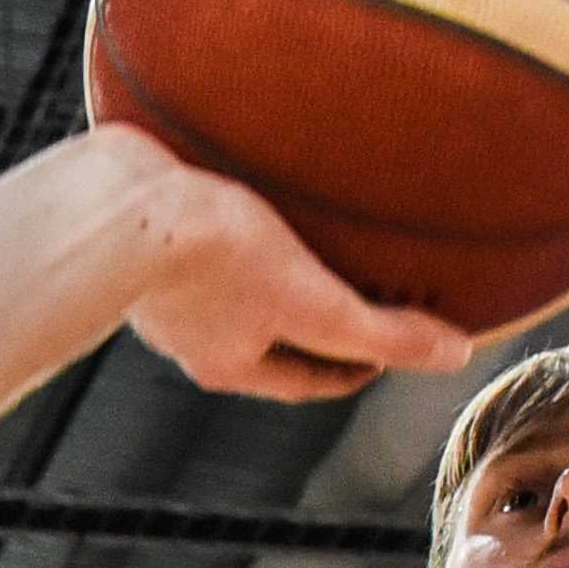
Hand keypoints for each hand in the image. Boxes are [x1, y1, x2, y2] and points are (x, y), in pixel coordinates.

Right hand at [109, 143, 468, 399]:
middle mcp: (190, 332)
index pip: (309, 379)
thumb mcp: (311, 299)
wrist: (112, 203)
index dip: (356, 366)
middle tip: (354, 291)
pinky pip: (197, 235)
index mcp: (229, 362)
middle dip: (311, 320)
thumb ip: (381, 332)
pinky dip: (228, 226)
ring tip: (301, 236)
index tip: (389, 348)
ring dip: (267, 271)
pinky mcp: (141, 233)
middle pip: (269, 335)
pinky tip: (241, 188)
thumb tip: (456, 355)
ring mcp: (160, 284)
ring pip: (230, 285)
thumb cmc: (207, 255)